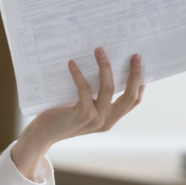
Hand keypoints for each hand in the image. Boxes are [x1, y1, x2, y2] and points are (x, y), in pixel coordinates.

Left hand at [11, 47, 144, 179]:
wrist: (44, 133)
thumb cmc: (62, 116)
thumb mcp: (84, 107)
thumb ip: (95, 96)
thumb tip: (102, 65)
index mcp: (110, 119)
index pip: (133, 101)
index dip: (139, 83)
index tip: (141, 64)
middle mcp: (107, 121)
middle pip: (129, 96)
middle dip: (134, 74)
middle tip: (136, 56)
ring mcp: (96, 119)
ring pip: (108, 88)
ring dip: (105, 66)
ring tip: (99, 50)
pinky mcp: (83, 115)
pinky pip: (85, 89)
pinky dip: (78, 74)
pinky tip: (72, 63)